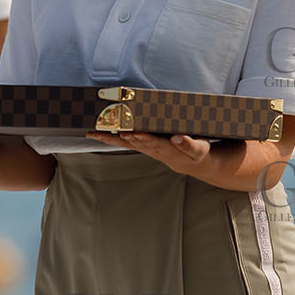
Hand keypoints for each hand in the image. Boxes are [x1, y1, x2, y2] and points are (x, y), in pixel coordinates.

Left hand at [86, 131, 211, 175]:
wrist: (192, 163)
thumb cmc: (197, 153)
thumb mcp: (199, 150)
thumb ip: (188, 145)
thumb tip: (176, 137)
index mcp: (170, 150)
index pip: (155, 144)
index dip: (145, 139)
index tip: (135, 134)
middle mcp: (155, 150)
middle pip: (136, 144)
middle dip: (122, 137)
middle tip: (109, 131)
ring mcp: (147, 148)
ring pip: (127, 144)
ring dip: (112, 138)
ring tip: (96, 133)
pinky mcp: (144, 145)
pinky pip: (126, 142)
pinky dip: (113, 137)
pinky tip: (99, 133)